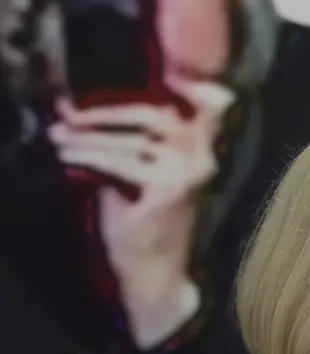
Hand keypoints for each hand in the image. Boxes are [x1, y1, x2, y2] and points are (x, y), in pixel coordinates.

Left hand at [48, 76, 234, 347]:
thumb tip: (77, 110)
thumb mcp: (143, 176)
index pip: (204, 110)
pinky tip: (67, 157)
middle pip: (155, 115)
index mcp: (203, 154)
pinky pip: (119, 163)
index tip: (164, 78)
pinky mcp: (165, 191)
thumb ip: (129, 144)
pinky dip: (88, 157)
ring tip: (57, 138)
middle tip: (68, 113)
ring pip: (131, 141)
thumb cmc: (146, 224)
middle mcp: (201, 160)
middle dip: (106, 111)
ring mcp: (185, 175)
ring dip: (87, 138)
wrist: (155, 271)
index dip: (190, 89)